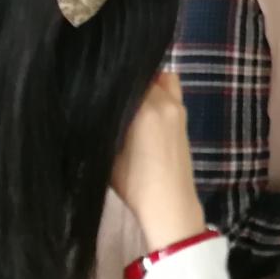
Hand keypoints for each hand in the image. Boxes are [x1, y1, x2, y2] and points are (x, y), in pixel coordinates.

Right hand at [110, 73, 207, 249]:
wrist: (170, 203)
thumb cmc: (134, 183)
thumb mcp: (108, 154)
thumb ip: (105, 124)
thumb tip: (95, 105)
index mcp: (146, 109)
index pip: (127, 78)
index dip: (110, 80)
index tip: (97, 85)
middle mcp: (165, 102)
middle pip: (145, 75)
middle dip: (128, 80)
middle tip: (110, 91)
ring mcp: (178, 108)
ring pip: (162, 79)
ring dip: (147, 82)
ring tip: (128, 98)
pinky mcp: (184, 117)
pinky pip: (172, 90)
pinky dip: (159, 90)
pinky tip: (142, 106)